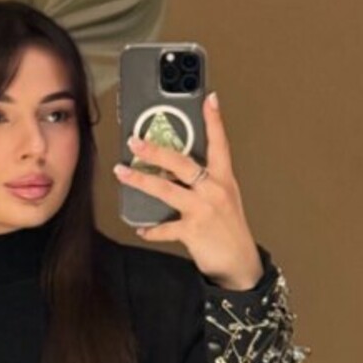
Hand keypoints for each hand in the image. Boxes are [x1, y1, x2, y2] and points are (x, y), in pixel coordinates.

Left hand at [114, 92, 263, 289]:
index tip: (209, 98)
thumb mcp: (224, 198)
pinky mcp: (193, 231)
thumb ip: (204, 182)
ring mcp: (203, 210)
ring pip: (166, 190)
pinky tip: (141, 228)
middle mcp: (214, 190)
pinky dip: (150, 229)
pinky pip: (165, 228)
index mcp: (223, 179)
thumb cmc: (229, 229)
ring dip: (140, 180)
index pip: (220, 144)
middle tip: (135, 140)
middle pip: (182, 163)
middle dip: (155, 150)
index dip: (215, 121)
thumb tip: (173, 170)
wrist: (240, 264)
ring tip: (122, 172)